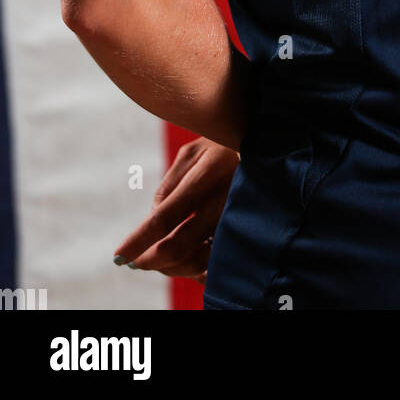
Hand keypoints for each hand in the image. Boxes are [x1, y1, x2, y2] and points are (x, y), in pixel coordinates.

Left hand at [113, 136, 239, 282]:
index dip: (139, 241)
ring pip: (200, 259)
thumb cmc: (223, 144)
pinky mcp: (252, 228)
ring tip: (159, 260)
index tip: (120, 257)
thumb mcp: (193, 153)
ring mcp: (242, 215)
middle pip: (180, 245)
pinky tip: (189, 262)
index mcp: (209, 172)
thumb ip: (169, 186)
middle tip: (136, 262)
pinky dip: (201, 268)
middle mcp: (227, 196)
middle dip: (152, 260)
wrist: (269, 141)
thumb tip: (152, 220)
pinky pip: (222, 260)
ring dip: (174, 267)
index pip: (165, 217)